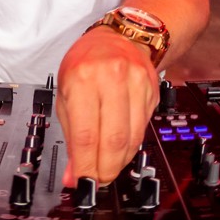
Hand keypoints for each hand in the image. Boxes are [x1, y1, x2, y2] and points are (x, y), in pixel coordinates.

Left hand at [55, 26, 157, 187]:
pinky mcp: (152, 90)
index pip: (86, 135)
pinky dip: (131, 146)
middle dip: (105, 169)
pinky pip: (143, 129)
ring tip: (107, 168)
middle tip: (97, 181)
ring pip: (132, 138)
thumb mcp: (66, 93)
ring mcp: (136, 83)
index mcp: (82, 78)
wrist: (121, 37)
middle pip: (113, 140)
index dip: (85, 166)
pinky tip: (121, 149)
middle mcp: (111, 78)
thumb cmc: (86, 63)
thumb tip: (72, 174)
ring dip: (119, 162)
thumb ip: (70, 135)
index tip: (81, 182)